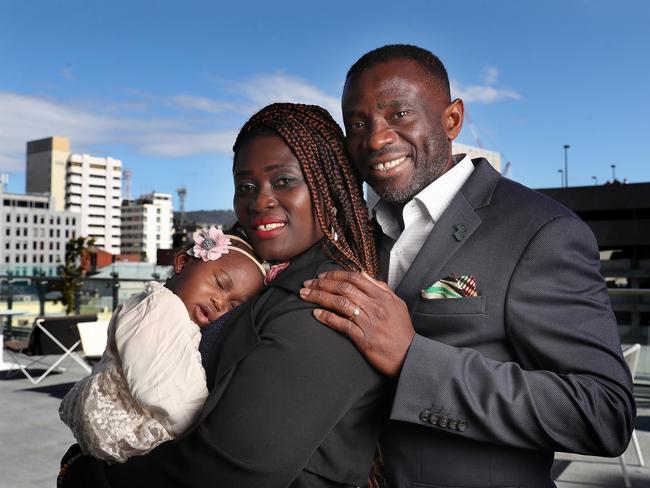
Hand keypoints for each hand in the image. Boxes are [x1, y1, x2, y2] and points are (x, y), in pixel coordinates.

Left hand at [300, 270, 414, 376]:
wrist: (410, 356)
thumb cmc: (402, 331)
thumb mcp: (397, 304)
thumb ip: (381, 288)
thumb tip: (364, 275)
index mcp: (383, 296)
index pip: (355, 277)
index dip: (335, 274)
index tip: (321, 275)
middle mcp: (376, 306)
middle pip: (343, 288)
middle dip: (321, 283)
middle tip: (307, 284)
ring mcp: (369, 322)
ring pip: (340, 303)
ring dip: (319, 297)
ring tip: (305, 295)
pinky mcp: (364, 338)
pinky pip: (342, 324)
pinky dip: (327, 317)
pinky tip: (316, 314)